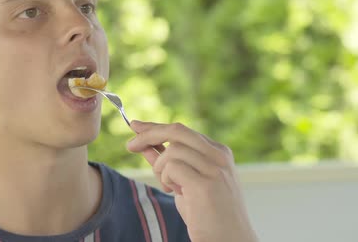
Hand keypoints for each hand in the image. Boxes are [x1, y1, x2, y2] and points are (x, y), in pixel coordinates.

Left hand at [126, 120, 258, 241]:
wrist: (228, 241)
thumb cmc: (207, 214)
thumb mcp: (185, 182)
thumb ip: (168, 162)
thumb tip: (143, 144)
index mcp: (218, 152)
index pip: (181, 130)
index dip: (155, 127)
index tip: (135, 126)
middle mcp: (219, 156)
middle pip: (176, 131)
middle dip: (149, 134)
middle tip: (130, 146)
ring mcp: (214, 169)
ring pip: (172, 150)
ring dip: (161, 168)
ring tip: (170, 186)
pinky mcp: (205, 184)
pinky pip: (172, 167)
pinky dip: (166, 178)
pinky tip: (176, 192)